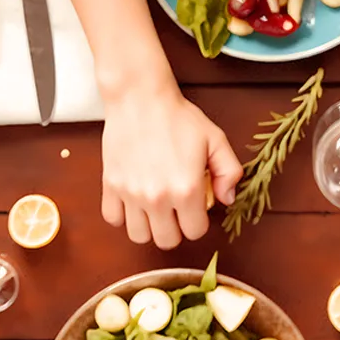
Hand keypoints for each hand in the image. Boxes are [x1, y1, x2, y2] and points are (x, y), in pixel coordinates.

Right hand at [101, 83, 241, 248]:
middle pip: (167, 241)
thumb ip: (229, 171)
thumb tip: (226, 198)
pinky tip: (133, 201)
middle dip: (175, 229)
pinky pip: (113, 219)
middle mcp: (157, 197)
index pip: (195, 232)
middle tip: (176, 210)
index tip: (195, 207)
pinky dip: (123, 216)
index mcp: (186, 190)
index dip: (198, 222)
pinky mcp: (110, 185)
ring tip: (154, 208)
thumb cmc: (178, 117)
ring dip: (149, 226)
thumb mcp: (216, 139)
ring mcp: (131, 193)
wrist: (140, 98)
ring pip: (139, 235)